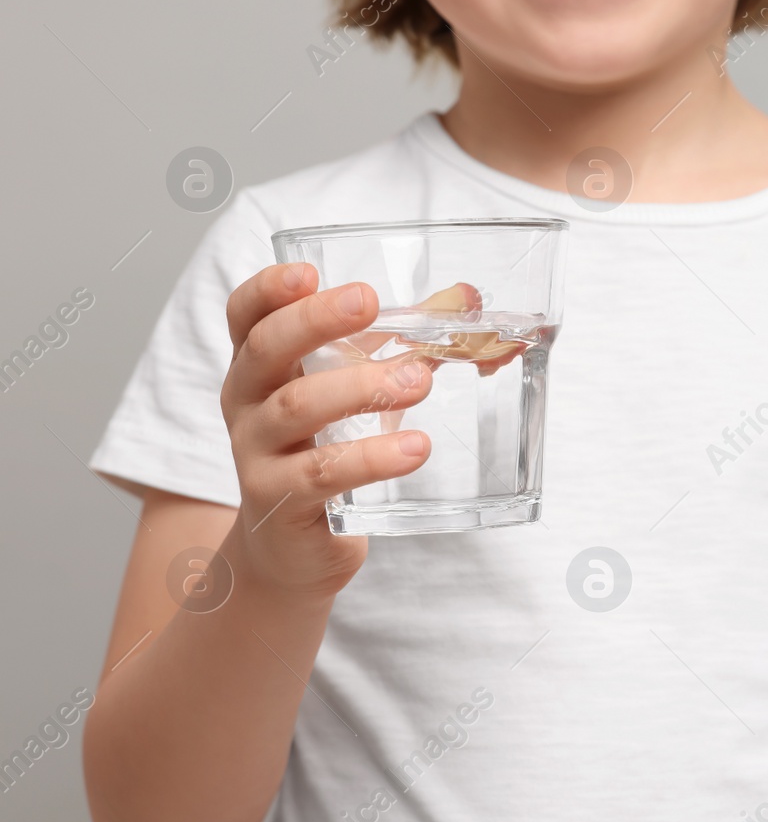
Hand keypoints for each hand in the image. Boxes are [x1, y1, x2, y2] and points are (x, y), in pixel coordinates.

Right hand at [219, 263, 433, 597]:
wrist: (290, 550)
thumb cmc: (326, 450)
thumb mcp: (356, 389)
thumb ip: (405, 340)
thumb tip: (468, 296)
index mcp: (260, 367)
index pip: (244, 316)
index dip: (267, 289)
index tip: (306, 271)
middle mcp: (246, 405)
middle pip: (265, 350)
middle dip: (314, 320)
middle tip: (367, 302)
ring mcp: (257, 455)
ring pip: (296, 409)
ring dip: (359, 388)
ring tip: (419, 380)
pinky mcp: (282, 503)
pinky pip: (322, 474)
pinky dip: (372, 458)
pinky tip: (415, 447)